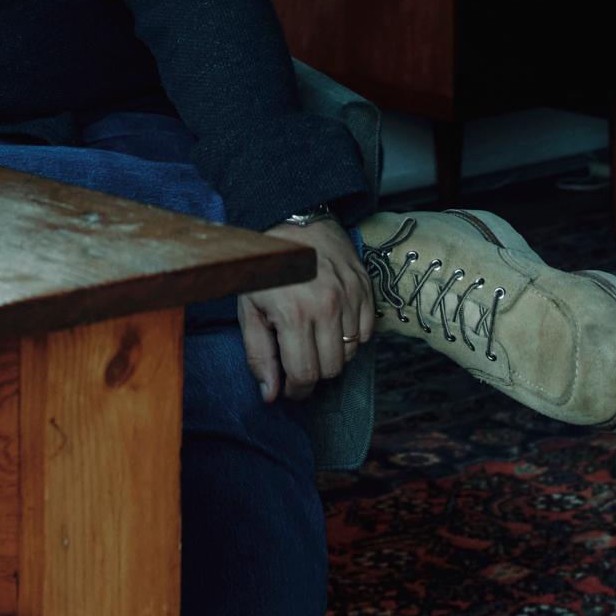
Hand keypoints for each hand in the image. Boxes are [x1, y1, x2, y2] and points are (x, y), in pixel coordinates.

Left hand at [239, 216, 374, 404]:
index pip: (305, 374)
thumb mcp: (249, 309)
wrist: (293, 221)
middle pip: (332, 369)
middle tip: (300, 361)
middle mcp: (326, 307)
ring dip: (333, 354)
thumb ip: (259, 355)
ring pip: (351, 353)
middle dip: (314, 373)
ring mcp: (349, 296)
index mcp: (293, 315)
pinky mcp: (364, 288)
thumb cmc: (266, 268)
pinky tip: (333, 324)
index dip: (296, 390)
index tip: (289, 388)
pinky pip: (366, 332)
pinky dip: (352, 336)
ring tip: (314, 338)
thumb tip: (270, 394)